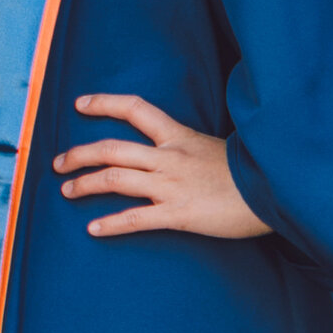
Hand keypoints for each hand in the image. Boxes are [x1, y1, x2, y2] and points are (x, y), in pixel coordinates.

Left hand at [52, 94, 271, 241]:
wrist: (275, 191)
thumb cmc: (251, 172)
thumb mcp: (216, 148)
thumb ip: (189, 148)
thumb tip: (173, 154)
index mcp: (178, 136)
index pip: (135, 109)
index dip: (104, 104)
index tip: (80, 104)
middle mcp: (169, 157)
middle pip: (111, 148)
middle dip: (78, 155)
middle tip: (57, 164)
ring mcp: (171, 185)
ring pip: (115, 179)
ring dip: (85, 185)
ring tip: (67, 192)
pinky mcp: (178, 214)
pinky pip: (135, 219)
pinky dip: (110, 224)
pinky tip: (93, 229)